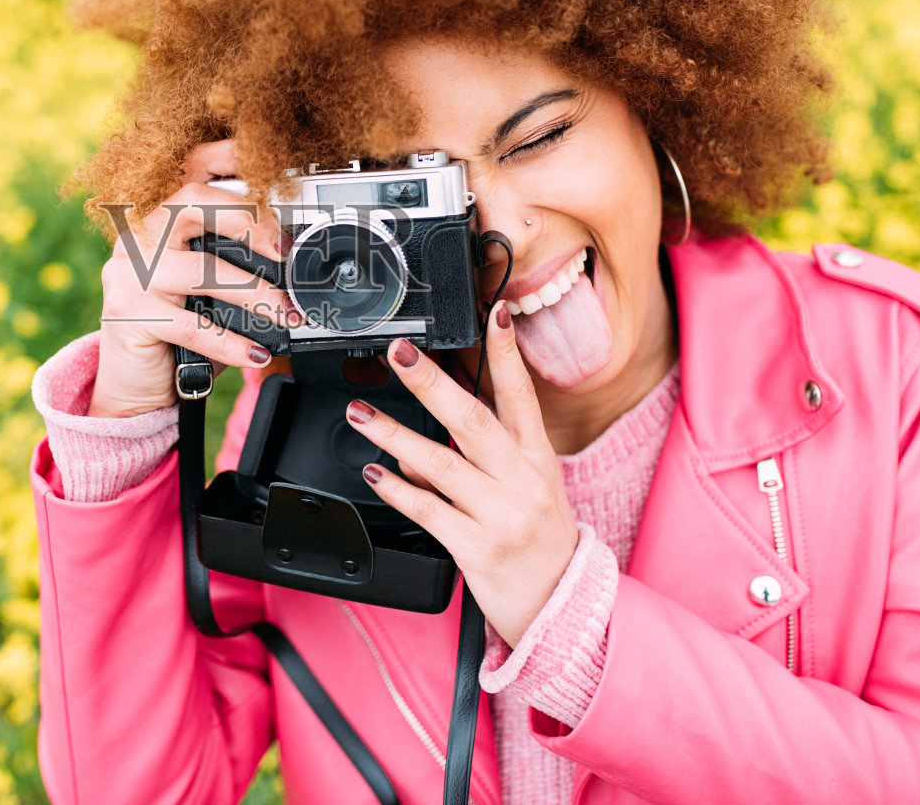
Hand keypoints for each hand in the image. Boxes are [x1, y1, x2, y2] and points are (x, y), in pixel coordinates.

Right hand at [89, 139, 298, 417]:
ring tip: (287, 315)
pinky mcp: (128, 314)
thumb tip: (291, 257)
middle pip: (192, 200)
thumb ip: (234, 262)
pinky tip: (256, 355)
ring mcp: (129, 273)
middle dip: (248, 219)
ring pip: (202, 270)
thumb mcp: (206, 289)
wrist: (133, 386)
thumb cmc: (178, 332)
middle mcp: (139, 236)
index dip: (228, 155)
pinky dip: (232, 342)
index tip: (268, 159)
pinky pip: (192, 325)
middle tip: (284, 252)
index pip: (190, 168)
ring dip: (256, 294)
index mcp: (159, 218)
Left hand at [349, 301, 579, 643]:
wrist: (559, 606)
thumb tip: (416, 444)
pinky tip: (375, 472)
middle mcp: (521, 481)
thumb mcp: (521, 489)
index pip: (522, 396)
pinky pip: (428, 511)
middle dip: (432, 382)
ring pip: (439, 464)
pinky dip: (397, 489)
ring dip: (393, 434)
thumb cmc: (537, 540)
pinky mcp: (477, 548)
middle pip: (472, 420)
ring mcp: (500, 515)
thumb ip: (473, 461)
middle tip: (399, 353)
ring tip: (360, 414)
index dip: (507, 353)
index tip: (493, 313)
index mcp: (537, 459)